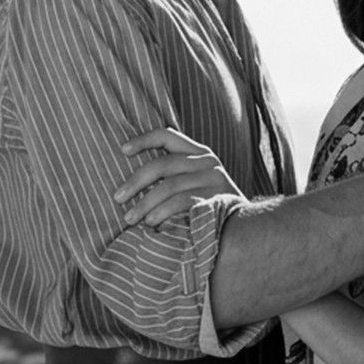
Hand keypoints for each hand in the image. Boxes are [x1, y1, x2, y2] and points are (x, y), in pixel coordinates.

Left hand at [114, 128, 241, 225]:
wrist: (246, 228)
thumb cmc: (212, 206)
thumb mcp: (196, 182)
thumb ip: (175, 174)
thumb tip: (134, 181)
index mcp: (200, 153)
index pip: (168, 135)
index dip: (143, 140)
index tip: (122, 150)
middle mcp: (208, 162)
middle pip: (162, 164)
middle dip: (135, 181)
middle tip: (118, 198)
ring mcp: (213, 180)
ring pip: (168, 186)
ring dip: (145, 203)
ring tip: (130, 218)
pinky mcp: (215, 199)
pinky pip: (180, 202)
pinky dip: (161, 212)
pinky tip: (151, 223)